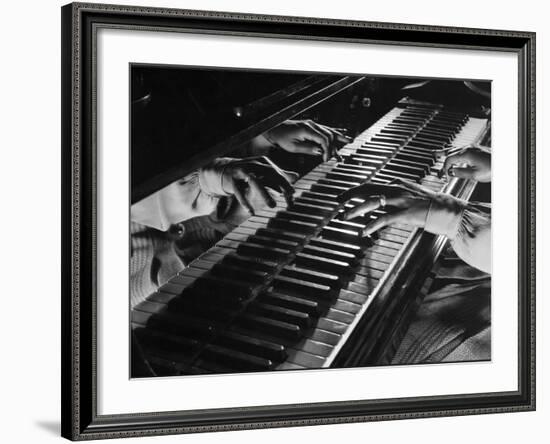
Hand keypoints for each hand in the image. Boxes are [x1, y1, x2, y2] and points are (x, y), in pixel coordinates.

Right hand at [221, 156, 297, 214]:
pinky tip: (251, 212)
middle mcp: (253, 164)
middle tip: (290, 200)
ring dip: (265, 194)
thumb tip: (296, 176)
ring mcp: (242, 171)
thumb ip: (278, 174)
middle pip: (271, 173)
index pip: (278, 174)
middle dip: (282, 186)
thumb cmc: (246, 173)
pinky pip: (239, 192)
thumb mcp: (263, 172)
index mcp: (263, 162)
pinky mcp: (231, 180)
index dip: (286, 186)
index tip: (292, 200)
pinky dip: (245, 202)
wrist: (222, 171)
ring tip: (273, 206)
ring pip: (255, 182)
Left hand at [263, 120, 350, 161]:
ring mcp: (313, 124)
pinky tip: (343, 133)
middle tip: (336, 158)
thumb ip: (308, 149)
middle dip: (333, 147)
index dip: (327, 150)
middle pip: (329, 135)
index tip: (325, 160)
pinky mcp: (313, 126)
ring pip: (330, 130)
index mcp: (307, 129)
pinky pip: (326, 128)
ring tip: (350, 141)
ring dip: (339, 137)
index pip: (323, 139)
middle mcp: (312, 125)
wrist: (275, 129)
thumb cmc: (282, 138)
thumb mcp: (293, 147)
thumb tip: (320, 152)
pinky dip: (335, 131)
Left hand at [338, 180, 465, 237]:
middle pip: (367, 190)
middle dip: (350, 195)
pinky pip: (384, 219)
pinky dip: (371, 225)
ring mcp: (401, 200)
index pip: (371, 185)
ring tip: (344, 217)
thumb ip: (395, 196)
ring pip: (372, 202)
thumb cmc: (429, 205)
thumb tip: (380, 200)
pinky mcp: (406, 213)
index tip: (342, 196)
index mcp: (397, 183)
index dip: (355, 191)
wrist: (448, 210)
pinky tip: (363, 232)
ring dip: (356, 210)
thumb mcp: (409, 196)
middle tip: (337, 202)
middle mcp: (397, 188)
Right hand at [440, 145, 490, 181]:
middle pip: (449, 152)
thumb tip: (450, 172)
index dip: (445, 169)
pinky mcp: (476, 149)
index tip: (446, 177)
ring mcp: (473, 147)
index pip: (449, 160)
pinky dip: (453, 152)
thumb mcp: (475, 175)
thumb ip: (460, 173)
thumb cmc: (493, 169)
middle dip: (442, 160)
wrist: (506, 163)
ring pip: (455, 149)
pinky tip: (453, 153)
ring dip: (446, 153)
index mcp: (466, 154)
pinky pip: (460, 149)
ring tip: (436, 153)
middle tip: (435, 161)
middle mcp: (468, 148)